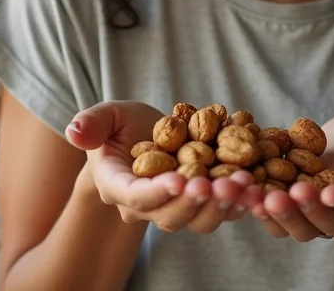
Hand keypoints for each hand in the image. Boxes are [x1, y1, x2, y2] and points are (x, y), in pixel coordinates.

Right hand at [65, 101, 255, 232]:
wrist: (143, 136)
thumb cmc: (120, 126)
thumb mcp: (106, 116)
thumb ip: (91, 123)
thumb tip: (74, 131)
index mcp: (119, 186)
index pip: (136, 197)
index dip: (157, 192)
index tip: (180, 180)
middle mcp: (147, 206)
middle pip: (171, 215)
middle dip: (198, 202)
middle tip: (222, 184)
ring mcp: (177, 206)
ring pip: (199, 219)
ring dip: (224, 204)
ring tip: (246, 184)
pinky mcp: (202, 201)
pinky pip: (221, 210)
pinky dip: (241, 201)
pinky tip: (259, 187)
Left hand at [252, 103, 333, 241]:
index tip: (328, 192)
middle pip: (331, 222)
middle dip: (306, 211)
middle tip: (284, 194)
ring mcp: (321, 213)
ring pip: (301, 227)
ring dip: (277, 215)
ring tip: (253, 195)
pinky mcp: (294, 207)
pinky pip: (276, 218)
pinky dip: (257, 208)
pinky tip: (239, 192)